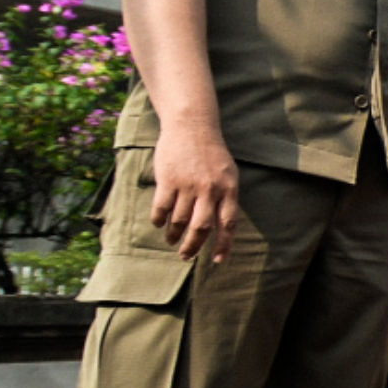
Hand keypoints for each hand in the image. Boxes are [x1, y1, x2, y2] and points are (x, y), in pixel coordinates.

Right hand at [150, 128, 240, 261]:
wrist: (192, 127)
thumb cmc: (211, 154)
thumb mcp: (228, 174)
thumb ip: (226, 198)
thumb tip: (223, 228)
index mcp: (228, 189)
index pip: (228, 223)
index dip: (223, 245)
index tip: (217, 261)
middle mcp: (210, 190)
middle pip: (201, 228)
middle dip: (193, 246)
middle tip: (186, 256)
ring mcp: (188, 185)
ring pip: (179, 220)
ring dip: (174, 235)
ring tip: (171, 240)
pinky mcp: (168, 180)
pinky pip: (162, 208)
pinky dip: (159, 220)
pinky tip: (159, 224)